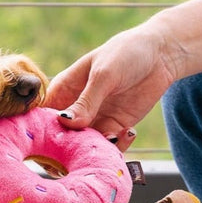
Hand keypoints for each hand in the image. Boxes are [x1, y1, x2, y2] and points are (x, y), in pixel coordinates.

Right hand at [43, 25, 177, 151]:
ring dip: (96, 150)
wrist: (162, 55)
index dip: (39, 134)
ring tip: (114, 136)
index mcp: (62, 91)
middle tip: (86, 149)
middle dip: (68, 150)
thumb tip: (67, 123)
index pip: (41, 117)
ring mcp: (93, 121)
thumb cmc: (127, 52)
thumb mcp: (104, 74)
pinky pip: (108, 148)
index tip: (51, 145)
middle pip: (58, 140)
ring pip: (82, 149)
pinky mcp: (113, 129)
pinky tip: (129, 131)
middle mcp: (73, 109)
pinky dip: (117, 148)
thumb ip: (87, 101)